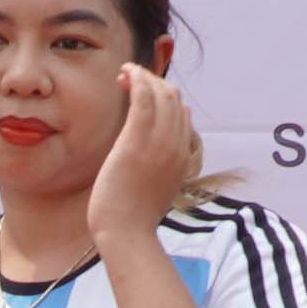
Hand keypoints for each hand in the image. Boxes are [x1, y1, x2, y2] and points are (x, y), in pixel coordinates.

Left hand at [86, 62, 202, 244]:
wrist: (126, 234)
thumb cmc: (133, 216)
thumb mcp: (157, 187)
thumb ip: (163, 163)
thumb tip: (163, 144)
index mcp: (181, 156)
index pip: (180, 112)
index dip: (162, 96)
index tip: (141, 94)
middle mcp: (176, 146)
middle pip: (173, 98)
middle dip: (152, 82)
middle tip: (129, 80)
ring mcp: (158, 143)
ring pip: (161, 93)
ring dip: (143, 76)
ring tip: (125, 74)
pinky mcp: (137, 142)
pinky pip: (143, 98)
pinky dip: (137, 79)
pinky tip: (124, 73)